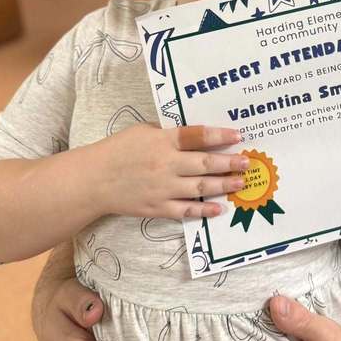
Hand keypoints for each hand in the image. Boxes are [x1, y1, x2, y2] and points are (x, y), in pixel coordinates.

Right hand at [94, 123, 249, 219]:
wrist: (94, 180)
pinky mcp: (157, 208)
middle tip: (247, 162)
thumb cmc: (119, 150)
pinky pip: (185, 210)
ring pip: (200, 187)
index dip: (219, 135)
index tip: (238, 135)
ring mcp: (162, 188)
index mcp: (162, 141)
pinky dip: (203, 210)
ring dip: (223, 185)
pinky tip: (219, 208)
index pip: (196, 136)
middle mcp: (165, 164)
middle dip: (229, 163)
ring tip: (240, 183)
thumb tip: (197, 135)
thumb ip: (169, 133)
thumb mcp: (143, 131)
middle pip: (204, 163)